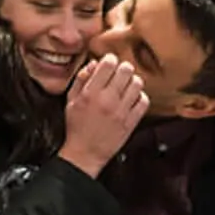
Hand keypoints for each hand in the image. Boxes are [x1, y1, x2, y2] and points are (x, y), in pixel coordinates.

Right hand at [58, 54, 146, 177]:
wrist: (85, 154)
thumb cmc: (76, 127)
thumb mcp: (71, 101)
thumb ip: (81, 79)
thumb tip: (94, 63)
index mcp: (90, 93)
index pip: (108, 63)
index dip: (110, 60)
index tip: (109, 64)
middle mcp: (107, 100)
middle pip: (126, 70)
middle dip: (123, 68)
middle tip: (119, 74)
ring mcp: (121, 111)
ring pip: (137, 83)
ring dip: (132, 82)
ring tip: (126, 86)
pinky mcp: (131, 122)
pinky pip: (144, 101)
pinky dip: (139, 97)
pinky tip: (132, 99)